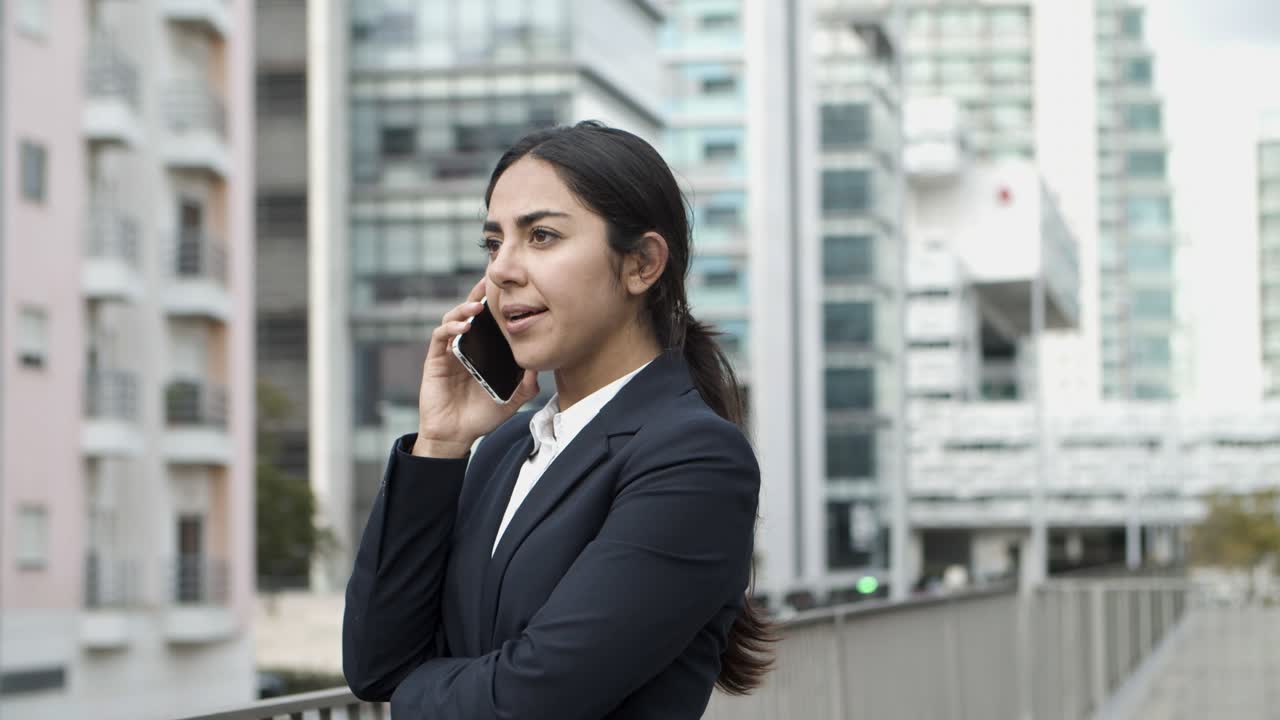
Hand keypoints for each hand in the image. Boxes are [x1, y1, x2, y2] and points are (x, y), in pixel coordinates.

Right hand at [413, 277, 539, 457]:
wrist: (455, 435)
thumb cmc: (480, 417)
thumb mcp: (510, 401)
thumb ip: (525, 388)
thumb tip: (539, 370)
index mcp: (484, 352)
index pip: (489, 321)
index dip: (496, 304)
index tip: (510, 287)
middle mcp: (466, 347)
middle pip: (470, 312)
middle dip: (478, 294)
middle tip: (490, 279)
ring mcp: (449, 351)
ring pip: (453, 318)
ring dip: (464, 309)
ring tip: (477, 305)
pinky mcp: (435, 360)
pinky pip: (440, 337)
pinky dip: (450, 327)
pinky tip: (463, 326)